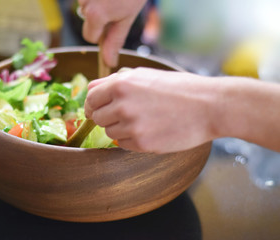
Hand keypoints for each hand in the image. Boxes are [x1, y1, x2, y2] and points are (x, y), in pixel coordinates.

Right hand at [78, 0, 146, 66]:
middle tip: (115, 4)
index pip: (90, 37)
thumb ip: (115, 40)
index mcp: (94, 15)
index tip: (113, 22)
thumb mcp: (127, 18)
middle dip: (98, 16)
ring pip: (86, 5)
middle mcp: (83, 3)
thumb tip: (108, 62)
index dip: (102, 33)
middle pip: (86, 20)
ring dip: (97, 1)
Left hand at [84, 68, 218, 153]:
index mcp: (121, 84)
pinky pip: (123, 144)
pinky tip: (149, 130)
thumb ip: (115, 81)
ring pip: (109, 132)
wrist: (209, 106)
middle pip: (96, 117)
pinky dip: (131, 139)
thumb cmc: (180, 88)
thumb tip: (91, 90)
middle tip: (125, 113)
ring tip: (142, 120)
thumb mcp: (145, 75)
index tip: (97, 108)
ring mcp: (132, 126)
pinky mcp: (142, 144)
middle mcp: (122, 105)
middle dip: (106, 116)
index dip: (92, 104)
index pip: (90, 98)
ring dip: (120, 128)